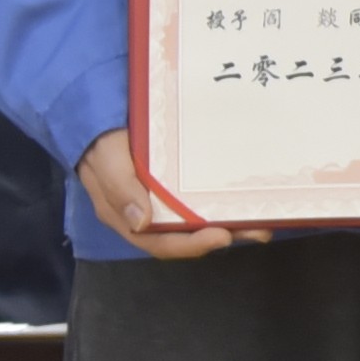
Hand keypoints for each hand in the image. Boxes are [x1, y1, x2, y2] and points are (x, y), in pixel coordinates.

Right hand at [79, 125, 252, 257]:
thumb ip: (120, 189)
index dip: (193, 245)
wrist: (96, 115)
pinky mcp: (173, 184)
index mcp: (128, 219)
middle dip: (223, 236)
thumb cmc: (100, 141)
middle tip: (258, 231)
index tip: (223, 236)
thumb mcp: (106, 160)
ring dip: (230, 222)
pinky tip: (244, 195)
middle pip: (187, 235)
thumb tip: (142, 223)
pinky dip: (221, 200)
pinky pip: (199, 197)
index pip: (162, 242)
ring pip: (198, 219)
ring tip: (263, 220)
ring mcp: (162, 200)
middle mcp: (149, 215)